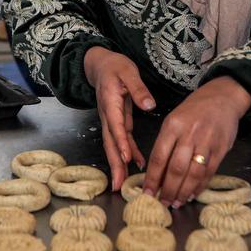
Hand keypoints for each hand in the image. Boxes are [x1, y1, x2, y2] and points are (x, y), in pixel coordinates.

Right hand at [84, 47, 155, 190]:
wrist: (100, 65)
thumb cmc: (114, 66)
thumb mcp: (128, 71)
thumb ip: (138, 88)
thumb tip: (149, 105)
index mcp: (110, 102)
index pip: (115, 125)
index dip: (120, 142)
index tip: (126, 157)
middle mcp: (107, 115)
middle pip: (110, 143)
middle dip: (114, 164)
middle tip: (117, 185)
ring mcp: (110, 120)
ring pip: (113, 145)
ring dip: (118, 164)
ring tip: (123, 184)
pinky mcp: (116, 121)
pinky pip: (121, 140)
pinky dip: (128, 152)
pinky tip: (138, 163)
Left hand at [143, 76, 250, 207]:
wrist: (223, 97)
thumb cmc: (194, 110)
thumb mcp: (174, 119)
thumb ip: (166, 144)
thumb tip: (156, 173)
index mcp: (173, 125)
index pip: (159, 157)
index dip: (152, 178)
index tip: (147, 193)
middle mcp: (189, 134)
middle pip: (176, 169)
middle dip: (168, 190)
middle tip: (162, 203)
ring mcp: (207, 142)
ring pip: (193, 174)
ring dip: (183, 192)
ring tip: (176, 202)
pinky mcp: (221, 149)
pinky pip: (209, 173)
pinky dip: (199, 186)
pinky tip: (192, 194)